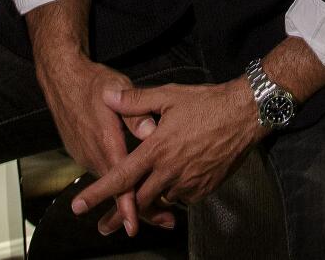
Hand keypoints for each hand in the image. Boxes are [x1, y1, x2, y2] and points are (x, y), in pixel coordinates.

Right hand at [35, 51, 175, 237]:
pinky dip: (117, 183)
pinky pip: (102, 172)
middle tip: (165, 220)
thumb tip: (152, 133)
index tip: (134, 225)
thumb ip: (136, 114)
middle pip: (117, 189)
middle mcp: (93, 153)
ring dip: (129, 196)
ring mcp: (85, 155)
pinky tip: (132, 184)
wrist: (62, 78)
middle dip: (140, 208)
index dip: (127, 205)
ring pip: (110, 183)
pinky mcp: (82, 153)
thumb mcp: (119, 89)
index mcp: (105, 140)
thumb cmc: (93, 83)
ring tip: (155, 208)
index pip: (118, 180)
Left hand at [69, 80, 261, 220]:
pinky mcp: (205, 188)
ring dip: (148, 203)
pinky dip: (172, 195)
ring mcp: (189, 182)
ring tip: (137, 209)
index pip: (120, 176)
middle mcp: (170, 171)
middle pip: (137, 202)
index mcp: (156, 149)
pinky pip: (181, 198)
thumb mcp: (168, 95)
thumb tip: (108, 97)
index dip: (98, 193)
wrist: (245, 114)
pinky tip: (170, 187)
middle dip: (118, 217)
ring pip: (160, 200)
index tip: (79, 206)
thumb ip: (135, 100)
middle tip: (103, 228)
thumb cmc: (206, 102)